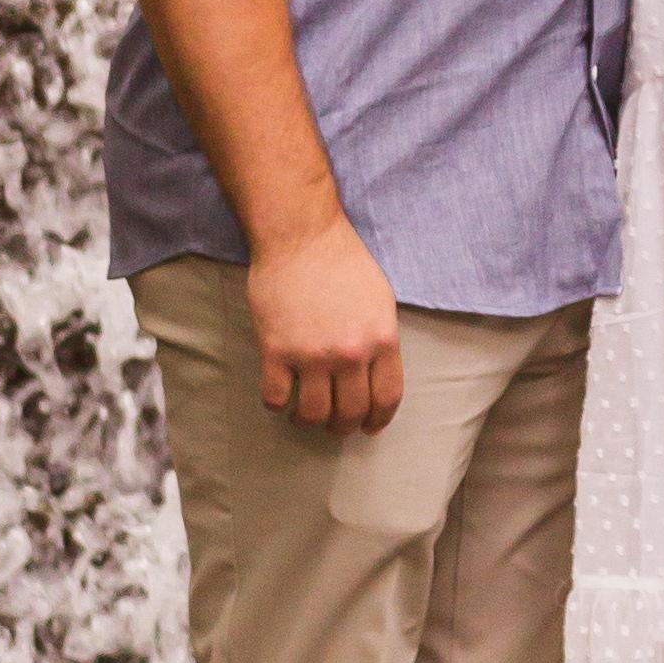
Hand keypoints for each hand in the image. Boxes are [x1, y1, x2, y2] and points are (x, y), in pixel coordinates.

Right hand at [251, 216, 402, 429]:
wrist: (300, 236)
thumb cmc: (341, 260)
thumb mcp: (380, 298)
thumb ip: (380, 337)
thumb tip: (377, 371)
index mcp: (382, 339)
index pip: (387, 398)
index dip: (378, 420)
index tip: (368, 427)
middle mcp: (351, 353)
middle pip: (351, 413)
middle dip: (343, 426)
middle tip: (333, 424)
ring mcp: (312, 355)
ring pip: (314, 414)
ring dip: (309, 421)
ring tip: (303, 414)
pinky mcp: (277, 350)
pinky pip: (276, 397)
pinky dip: (276, 404)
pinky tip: (278, 394)